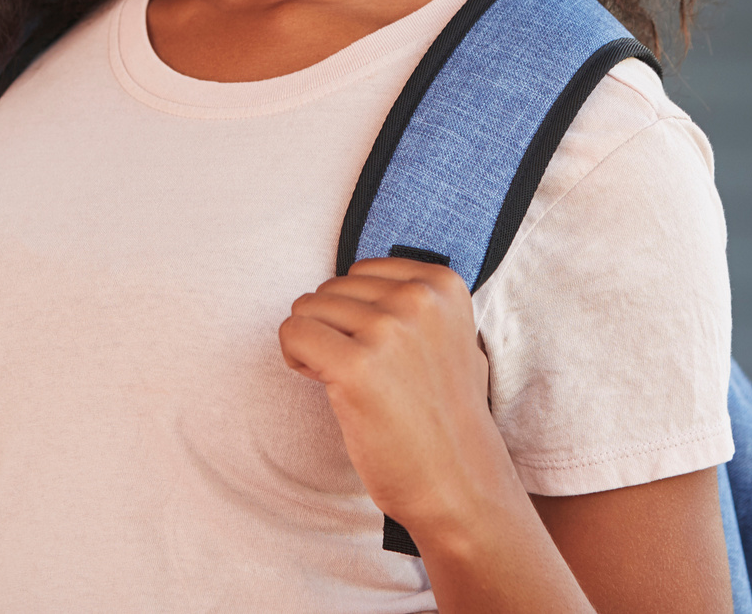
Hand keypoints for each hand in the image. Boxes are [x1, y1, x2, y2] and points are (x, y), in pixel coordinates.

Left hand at [279, 257, 522, 540]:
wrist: (458, 480)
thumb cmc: (446, 415)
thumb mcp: (451, 337)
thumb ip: (417, 303)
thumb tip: (360, 280)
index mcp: (442, 284)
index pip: (361, 271)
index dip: (355, 311)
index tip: (376, 349)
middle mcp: (417, 299)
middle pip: (330, 289)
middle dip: (332, 328)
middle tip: (360, 372)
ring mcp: (388, 330)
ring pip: (306, 308)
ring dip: (313, 345)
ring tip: (347, 381)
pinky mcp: (356, 367)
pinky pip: (293, 334)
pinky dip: (296, 358)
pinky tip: (324, 384)